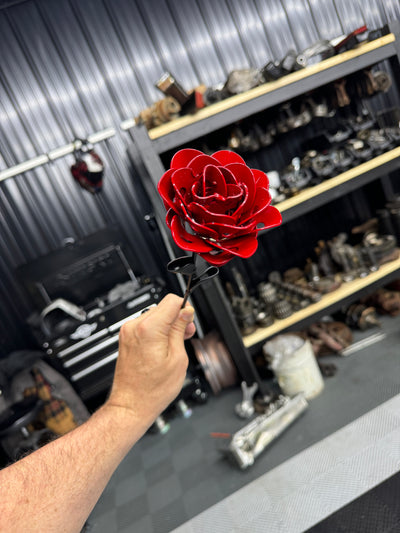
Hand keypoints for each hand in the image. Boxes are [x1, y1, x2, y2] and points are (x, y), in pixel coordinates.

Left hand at [106, 294, 195, 427]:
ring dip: (167, 326)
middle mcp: (134, 327)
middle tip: (186, 335)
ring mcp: (127, 332)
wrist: (131, 405)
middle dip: (177, 318)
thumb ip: (180, 330)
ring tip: (175, 344)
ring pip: (154, 316)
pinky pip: (145, 326)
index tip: (190, 320)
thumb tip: (186, 312)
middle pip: (163, 308)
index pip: (171, 301)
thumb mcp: (177, 358)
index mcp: (149, 329)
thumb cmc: (152, 389)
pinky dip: (156, 332)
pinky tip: (163, 346)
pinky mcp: (125, 338)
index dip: (185, 308)